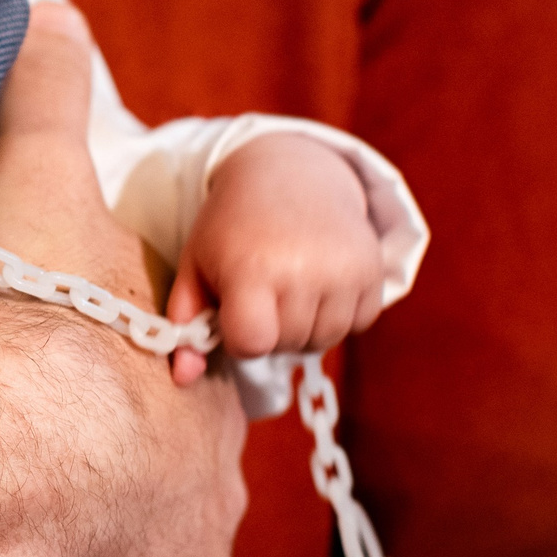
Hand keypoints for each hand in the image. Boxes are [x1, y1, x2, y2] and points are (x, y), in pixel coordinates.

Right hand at [0, 2, 250, 556]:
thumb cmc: (31, 312)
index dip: (146, 357)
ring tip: (72, 515)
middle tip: (67, 438)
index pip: (190, 357)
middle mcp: (216, 437)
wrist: (8, 438)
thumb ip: (42, 94)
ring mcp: (205, 522)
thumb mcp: (35, 181)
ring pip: (200, 526)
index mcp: (188, 349)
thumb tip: (47, 4)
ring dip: (147, 523)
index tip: (92, 363)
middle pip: (196, 443)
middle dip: (146, 445)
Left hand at [167, 133, 384, 375]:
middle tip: (262, 290)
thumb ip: (186, 323)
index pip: (251, 344)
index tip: (234, 308)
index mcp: (252, 268)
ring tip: (289, 285)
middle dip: (269, 329)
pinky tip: (320, 281)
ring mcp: (344, 272)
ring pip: (324, 341)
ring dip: (304, 326)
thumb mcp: (197, 264)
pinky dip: (337, 313)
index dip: (240, 335)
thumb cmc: (233, 226)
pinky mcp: (375, 271)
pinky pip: (357, 324)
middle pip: (286, 345)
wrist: (291, 174)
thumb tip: (182, 381)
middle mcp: (304, 270)